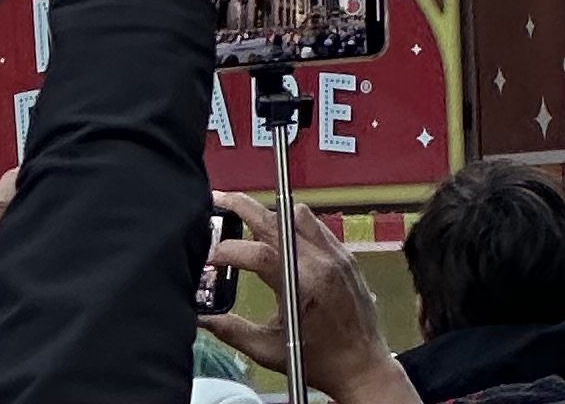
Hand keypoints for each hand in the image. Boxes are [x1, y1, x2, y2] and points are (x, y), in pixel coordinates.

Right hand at [208, 194, 416, 403]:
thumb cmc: (319, 362)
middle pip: (277, 220)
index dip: (229, 250)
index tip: (211, 256)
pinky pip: (316, 225)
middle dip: (242, 206)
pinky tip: (280, 234)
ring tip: (246, 219)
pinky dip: (294, 223)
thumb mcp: (269, 350)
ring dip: (270, 213)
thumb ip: (232, 330)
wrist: (362, 365)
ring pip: (298, 215)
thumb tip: (202, 318)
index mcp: (302, 287)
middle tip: (219, 200)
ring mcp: (335, 254)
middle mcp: (321, 263)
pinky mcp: (344, 254)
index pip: (259, 253)